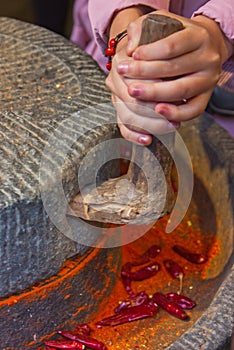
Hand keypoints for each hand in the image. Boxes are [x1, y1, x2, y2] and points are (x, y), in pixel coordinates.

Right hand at [106, 41, 178, 145]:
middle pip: (132, 104)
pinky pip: (123, 126)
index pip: (135, 83)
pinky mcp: (120, 109)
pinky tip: (147, 140)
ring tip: (171, 127)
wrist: (137, 49)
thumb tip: (135, 51)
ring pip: (128, 117)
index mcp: (120, 66)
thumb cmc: (148, 42)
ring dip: (151, 125)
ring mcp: (117, 98)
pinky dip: (134, 135)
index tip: (175, 98)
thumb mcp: (146, 31)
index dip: (154, 92)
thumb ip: (140, 36)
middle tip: (177, 120)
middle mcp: (115, 83)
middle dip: (155, 113)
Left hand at [117, 10, 231, 123]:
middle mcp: (207, 58)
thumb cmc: (176, 36)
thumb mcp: (161, 23)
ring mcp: (208, 79)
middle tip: (122, 74)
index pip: (171, 45)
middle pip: (174, 68)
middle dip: (145, 73)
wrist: (203, 48)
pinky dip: (175, 113)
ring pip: (182, 90)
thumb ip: (142, 29)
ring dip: (155, 93)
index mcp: (198, 36)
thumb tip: (131, 49)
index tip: (132, 55)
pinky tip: (158, 111)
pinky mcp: (206, 97)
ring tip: (133, 92)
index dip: (150, 52)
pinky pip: (193, 110)